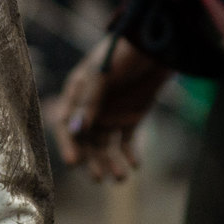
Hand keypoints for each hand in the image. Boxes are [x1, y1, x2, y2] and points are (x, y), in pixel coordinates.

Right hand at [52, 36, 171, 182]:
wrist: (156, 46)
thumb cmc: (122, 54)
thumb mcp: (102, 74)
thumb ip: (89, 101)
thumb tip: (76, 130)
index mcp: (77, 93)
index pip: (67, 124)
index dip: (69, 143)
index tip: (75, 162)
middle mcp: (91, 107)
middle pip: (86, 140)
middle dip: (92, 160)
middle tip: (99, 178)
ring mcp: (111, 113)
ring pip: (106, 145)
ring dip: (111, 161)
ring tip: (122, 177)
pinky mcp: (131, 117)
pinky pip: (127, 141)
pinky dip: (130, 153)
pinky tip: (135, 165)